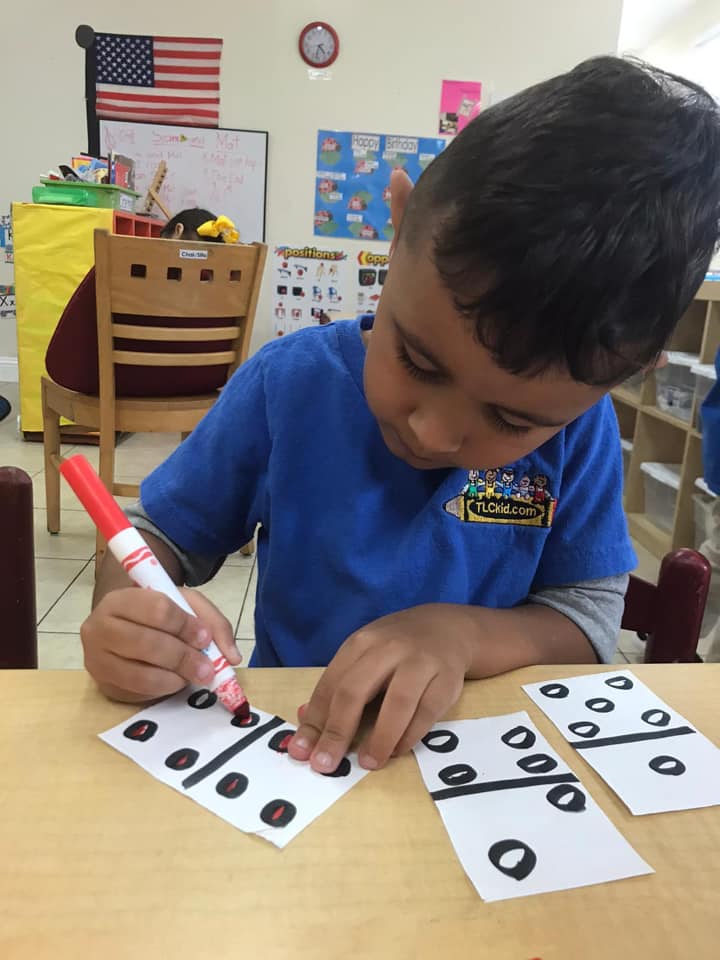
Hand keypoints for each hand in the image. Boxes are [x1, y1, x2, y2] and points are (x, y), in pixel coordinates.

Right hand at [80, 587, 241, 702]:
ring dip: (176, 677)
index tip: (204, 637)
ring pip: (140, 673)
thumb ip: (212, 623)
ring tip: (195, 676)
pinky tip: (175, 681)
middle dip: (184, 657)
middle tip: (207, 668)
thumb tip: (232, 657)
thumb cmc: (155, 614)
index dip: (185, 625)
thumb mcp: (185, 605)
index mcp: (120, 598)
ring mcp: (96, 658)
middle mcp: (99, 626)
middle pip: (147, 643)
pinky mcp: (101, 683)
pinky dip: (163, 688)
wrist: (124, 626)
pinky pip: (137, 691)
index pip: (157, 609)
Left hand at [288, 605, 473, 772]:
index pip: (331, 685)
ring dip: (379, 738)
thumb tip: (305, 721)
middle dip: (337, 732)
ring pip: (397, 703)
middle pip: (356, 691)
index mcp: (361, 644)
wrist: (447, 628)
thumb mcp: (364, 655)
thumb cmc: (397, 648)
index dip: (314, 721)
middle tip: (325, 764)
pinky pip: (426, 712)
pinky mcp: (446, 679)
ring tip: (367, 763)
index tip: (301, 752)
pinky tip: (396, 751)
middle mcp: (388, 649)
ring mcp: (420, 662)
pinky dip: (410, 736)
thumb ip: (338, 685)